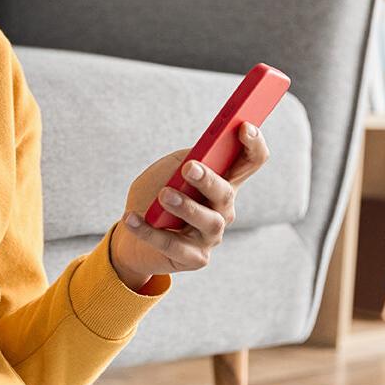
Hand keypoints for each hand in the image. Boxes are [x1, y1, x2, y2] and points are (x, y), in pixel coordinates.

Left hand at [110, 122, 269, 286]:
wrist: (131, 233)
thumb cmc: (154, 195)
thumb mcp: (167, 170)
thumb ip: (185, 159)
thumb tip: (198, 156)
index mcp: (222, 181)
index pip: (251, 161)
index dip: (254, 144)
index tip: (243, 127)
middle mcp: (223, 209)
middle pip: (226, 193)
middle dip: (209, 179)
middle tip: (189, 168)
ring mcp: (211, 235)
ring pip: (208, 221)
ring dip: (185, 207)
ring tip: (163, 196)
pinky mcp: (195, 258)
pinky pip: (174, 244)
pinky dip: (149, 231)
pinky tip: (132, 218)